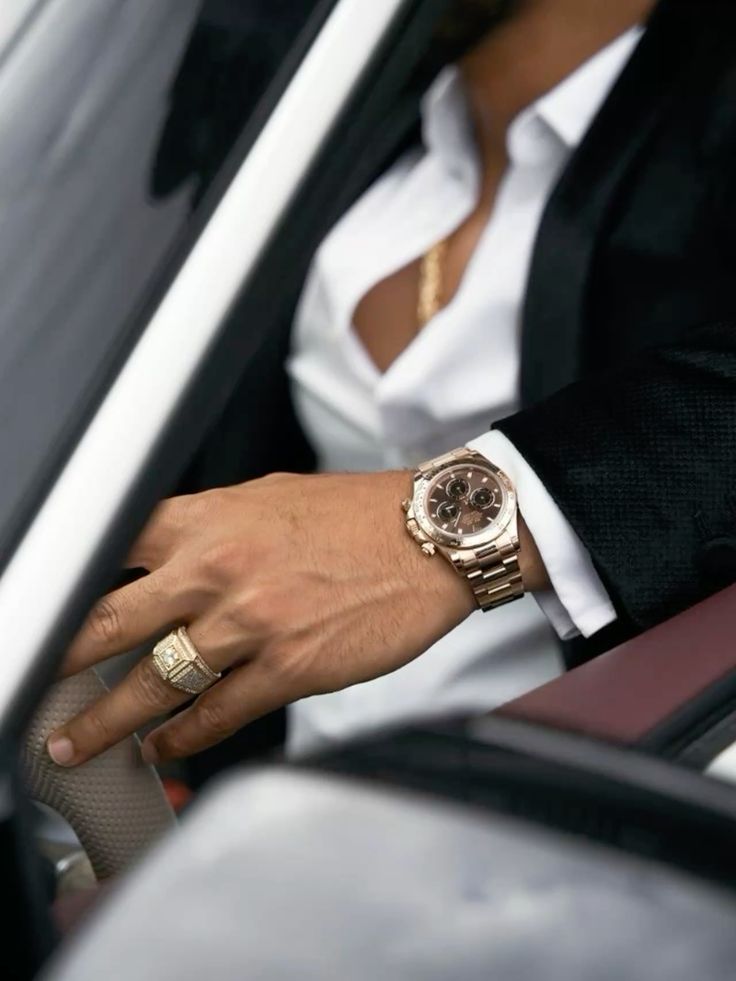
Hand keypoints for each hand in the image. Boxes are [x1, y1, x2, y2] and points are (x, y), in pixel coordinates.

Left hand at [47, 472, 475, 766]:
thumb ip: (209, 527)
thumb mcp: (267, 497)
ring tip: (77, 743)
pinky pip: (216, 714)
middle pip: (109, 622)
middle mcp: (218, 570)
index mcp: (207, 519)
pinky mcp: (290, 668)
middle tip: (32, 688)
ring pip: (154, 682)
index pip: (109, 548)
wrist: (431, 536)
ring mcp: (251, 623)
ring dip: (108, 722)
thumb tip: (166, 556)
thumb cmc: (355, 514)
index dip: (68, 582)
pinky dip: (182, 739)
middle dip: (61, 662)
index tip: (46, 611)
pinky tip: (164, 749)